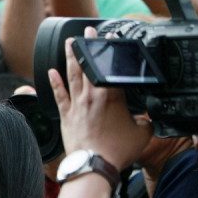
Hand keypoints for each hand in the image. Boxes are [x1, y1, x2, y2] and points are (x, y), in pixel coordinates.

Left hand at [48, 27, 151, 168]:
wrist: (93, 164)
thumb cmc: (116, 151)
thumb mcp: (142, 134)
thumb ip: (145, 121)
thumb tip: (147, 117)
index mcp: (112, 97)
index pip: (111, 68)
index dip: (111, 52)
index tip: (109, 37)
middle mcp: (92, 96)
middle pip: (88, 66)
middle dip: (87, 46)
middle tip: (85, 32)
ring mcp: (77, 104)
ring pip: (71, 75)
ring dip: (70, 57)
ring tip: (68, 43)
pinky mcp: (66, 115)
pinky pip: (58, 94)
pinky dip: (54, 82)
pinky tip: (51, 71)